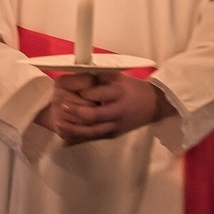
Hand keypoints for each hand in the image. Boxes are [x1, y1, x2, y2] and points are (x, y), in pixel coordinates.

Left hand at [39, 73, 174, 145]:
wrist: (154, 105)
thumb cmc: (133, 88)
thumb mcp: (119, 77)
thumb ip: (99, 77)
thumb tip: (78, 73)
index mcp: (119, 93)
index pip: (99, 94)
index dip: (84, 92)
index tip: (71, 89)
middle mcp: (118, 111)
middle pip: (94, 116)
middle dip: (76, 112)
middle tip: (62, 106)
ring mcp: (116, 126)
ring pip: (92, 131)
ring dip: (74, 129)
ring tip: (60, 124)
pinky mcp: (113, 135)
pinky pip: (94, 139)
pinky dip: (79, 140)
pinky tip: (65, 140)